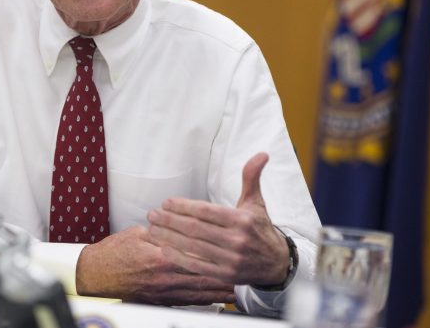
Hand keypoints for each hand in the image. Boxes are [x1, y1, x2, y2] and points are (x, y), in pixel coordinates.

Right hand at [75, 225, 235, 304]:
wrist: (95, 276)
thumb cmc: (114, 253)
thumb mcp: (138, 234)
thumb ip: (163, 231)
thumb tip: (182, 225)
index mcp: (161, 255)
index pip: (196, 253)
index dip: (216, 252)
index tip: (233, 249)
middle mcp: (166, 275)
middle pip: (203, 275)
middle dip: (225, 273)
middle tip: (245, 270)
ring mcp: (165, 291)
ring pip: (200, 291)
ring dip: (221, 289)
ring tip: (239, 286)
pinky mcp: (162, 301)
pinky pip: (190, 302)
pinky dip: (207, 300)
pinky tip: (219, 299)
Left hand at [146, 152, 289, 286]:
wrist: (277, 263)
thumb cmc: (260, 228)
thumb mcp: (256, 202)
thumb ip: (252, 177)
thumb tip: (262, 154)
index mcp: (242, 220)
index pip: (206, 211)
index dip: (184, 207)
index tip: (166, 202)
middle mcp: (237, 240)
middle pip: (196, 229)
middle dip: (170, 221)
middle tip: (152, 214)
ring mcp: (231, 260)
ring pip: (194, 247)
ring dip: (170, 237)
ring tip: (153, 229)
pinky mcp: (226, 276)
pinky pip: (198, 266)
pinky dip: (180, 258)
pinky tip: (164, 249)